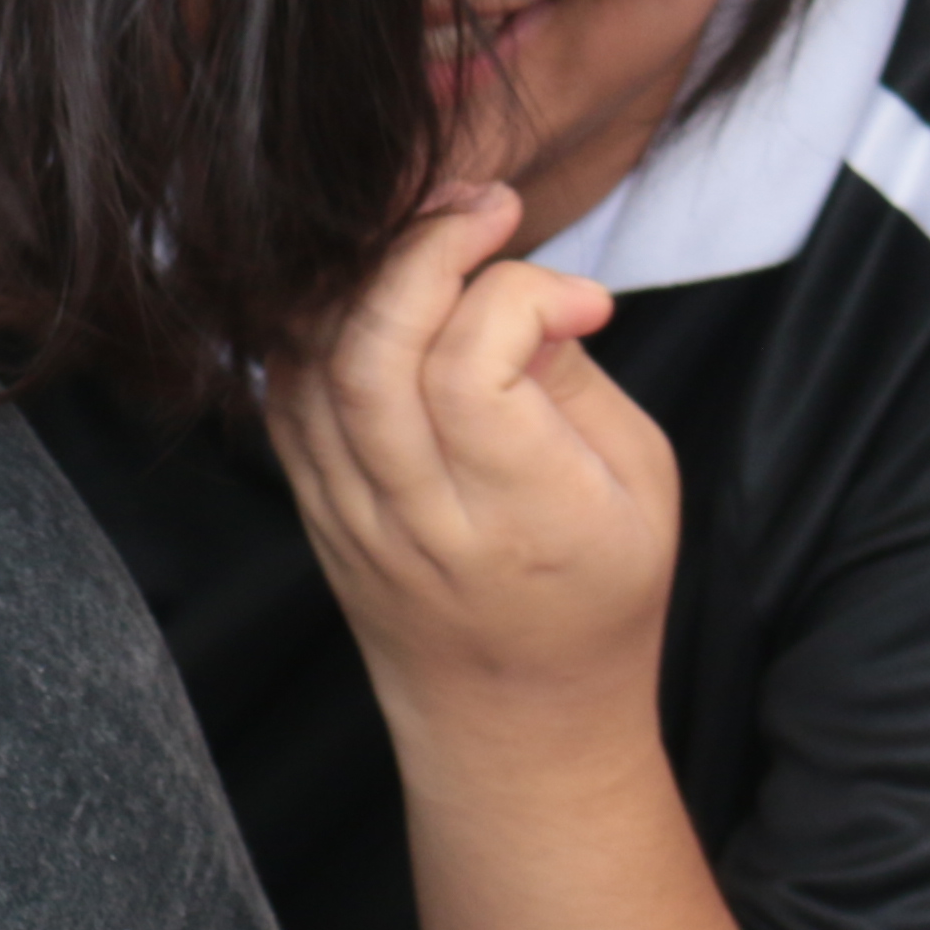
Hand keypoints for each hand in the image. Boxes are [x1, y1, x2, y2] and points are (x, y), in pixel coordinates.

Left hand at [262, 184, 679, 738]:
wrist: (514, 716)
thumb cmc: (600, 592)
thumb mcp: (644, 486)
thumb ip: (578, 380)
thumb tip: (531, 287)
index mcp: (522, 516)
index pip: (473, 369)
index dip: (517, 295)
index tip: (579, 294)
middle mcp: (419, 517)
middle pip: (374, 353)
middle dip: (421, 251)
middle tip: (483, 212)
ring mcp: (349, 515)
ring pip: (313, 365)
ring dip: (365, 275)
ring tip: (433, 239)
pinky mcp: (312, 507)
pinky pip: (285, 392)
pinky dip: (320, 323)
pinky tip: (377, 293)